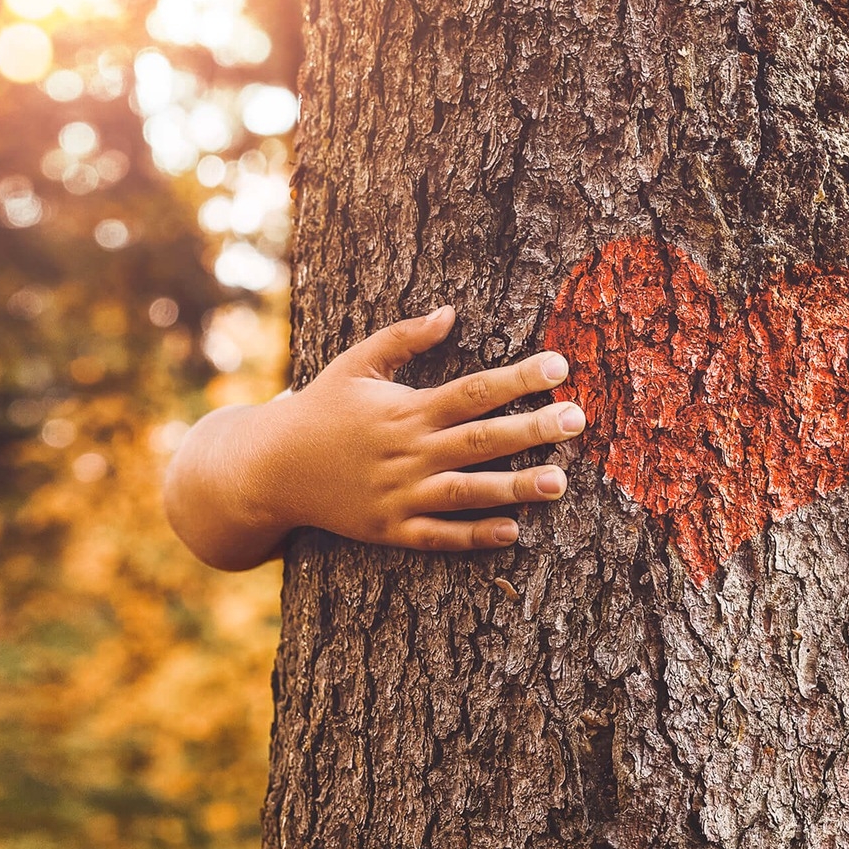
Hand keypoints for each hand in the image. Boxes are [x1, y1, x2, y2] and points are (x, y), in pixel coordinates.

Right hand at [163, 306, 587, 569]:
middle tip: (578, 420)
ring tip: (560, 482)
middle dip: (532, 430)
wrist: (270, 469)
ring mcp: (399, 494)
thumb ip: (404, 338)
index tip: (560, 366)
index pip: (473, 390)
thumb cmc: (321, 409)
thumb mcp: (356, 363)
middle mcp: (408, 452)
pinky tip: (513, 531)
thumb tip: (451, 312)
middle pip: (481, 440)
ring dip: (515, 488)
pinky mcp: (390, 530)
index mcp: (405, 409)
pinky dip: (473, 536)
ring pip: (467, 492)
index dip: (518, 378)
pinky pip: (438, 536)